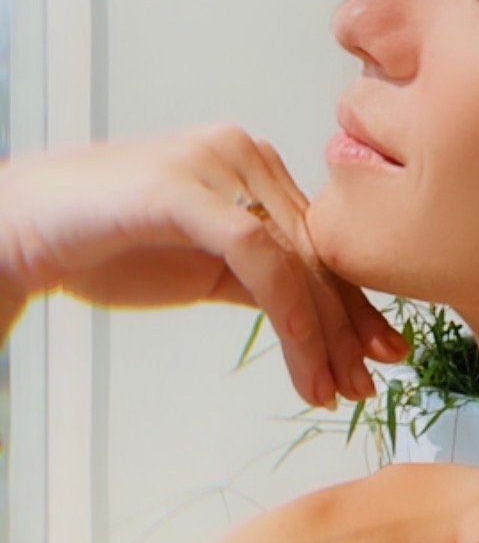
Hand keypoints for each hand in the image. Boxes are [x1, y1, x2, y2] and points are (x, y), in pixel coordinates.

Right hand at [0, 127, 407, 409]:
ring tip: (334, 388)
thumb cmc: (107, 243)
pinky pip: (260, 258)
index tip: (379, 352)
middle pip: (317, 248)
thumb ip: (256, 276)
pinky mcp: (188, 191)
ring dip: (323, 333)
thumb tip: (314, 316)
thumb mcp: (200, 265)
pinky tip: (303, 362)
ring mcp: (218, 167)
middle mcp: (245, 153)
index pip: (319, 238)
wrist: (26, 228)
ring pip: (296, 257)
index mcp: (252, 163)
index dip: (353, 300)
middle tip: (369, 381)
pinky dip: (291, 315)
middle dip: (348, 324)